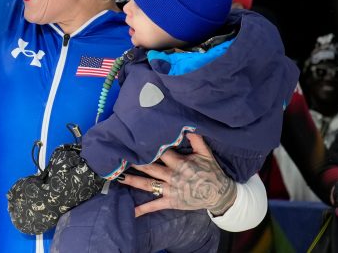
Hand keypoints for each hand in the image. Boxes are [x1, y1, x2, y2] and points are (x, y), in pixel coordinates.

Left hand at [118, 133, 235, 216]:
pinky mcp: (171, 202)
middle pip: (150, 167)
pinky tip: (131, 211)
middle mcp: (172, 176)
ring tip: (118, 177)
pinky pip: (155, 206)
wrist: (220, 195)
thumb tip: (187, 127)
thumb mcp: (206, 154)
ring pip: (148, 184)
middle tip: (119, 157)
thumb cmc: (211, 172)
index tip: (134, 141)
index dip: (148, 147)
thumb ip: (197, 140)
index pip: (162, 153)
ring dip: (133, 181)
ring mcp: (170, 190)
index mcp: (180, 163)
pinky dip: (143, 209)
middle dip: (135, 162)